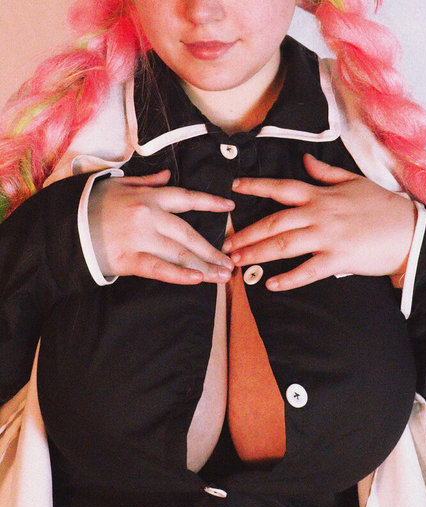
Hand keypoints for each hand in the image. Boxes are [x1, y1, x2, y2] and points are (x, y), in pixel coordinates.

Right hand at [88, 170, 234, 283]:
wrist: (65, 226)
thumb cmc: (93, 205)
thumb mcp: (120, 185)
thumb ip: (147, 182)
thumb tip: (167, 175)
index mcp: (149, 197)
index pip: (187, 198)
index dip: (210, 203)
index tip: (230, 208)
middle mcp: (149, 216)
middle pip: (189, 234)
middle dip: (212, 250)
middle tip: (230, 263)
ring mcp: (140, 238)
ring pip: (180, 254)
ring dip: (205, 266)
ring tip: (222, 276)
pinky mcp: (129, 259)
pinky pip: (159, 269)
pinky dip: (180, 275)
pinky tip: (198, 280)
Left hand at [222, 154, 416, 290]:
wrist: (409, 231)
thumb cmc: (382, 207)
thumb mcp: (354, 182)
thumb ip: (326, 173)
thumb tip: (306, 160)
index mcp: (320, 195)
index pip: (281, 188)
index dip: (256, 187)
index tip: (234, 188)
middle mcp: (318, 214)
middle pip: (274, 222)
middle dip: (247, 233)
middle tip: (227, 245)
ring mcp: (327, 237)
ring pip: (283, 246)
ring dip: (257, 254)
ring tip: (237, 262)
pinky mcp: (337, 259)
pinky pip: (307, 271)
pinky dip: (288, 279)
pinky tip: (270, 284)